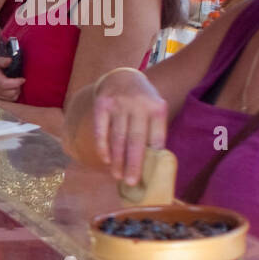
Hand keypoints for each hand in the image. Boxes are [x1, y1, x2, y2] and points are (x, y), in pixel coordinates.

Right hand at [0, 57, 23, 100]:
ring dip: (16, 92)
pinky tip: (12, 90)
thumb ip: (3, 61)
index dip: (16, 83)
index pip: (5, 84)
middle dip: (18, 87)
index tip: (22, 79)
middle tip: (19, 82)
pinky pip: (9, 101)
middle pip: (10, 92)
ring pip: (11, 98)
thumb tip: (9, 61)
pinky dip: (13, 96)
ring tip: (16, 86)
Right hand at [90, 68, 166, 185]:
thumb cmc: (141, 100)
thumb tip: (152, 161)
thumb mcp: (154, 109)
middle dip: (133, 164)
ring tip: (117, 176)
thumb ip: (154, 130)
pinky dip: (102, 147)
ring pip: (118, 138)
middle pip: (136, 140)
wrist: (121, 76)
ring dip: (117, 160)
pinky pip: (101, 130)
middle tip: (132, 182)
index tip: (150, 176)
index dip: (153, 158)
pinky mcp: (102, 104)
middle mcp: (138, 105)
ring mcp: (119, 104)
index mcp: (157, 108)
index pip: (156, 138)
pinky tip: (105, 160)